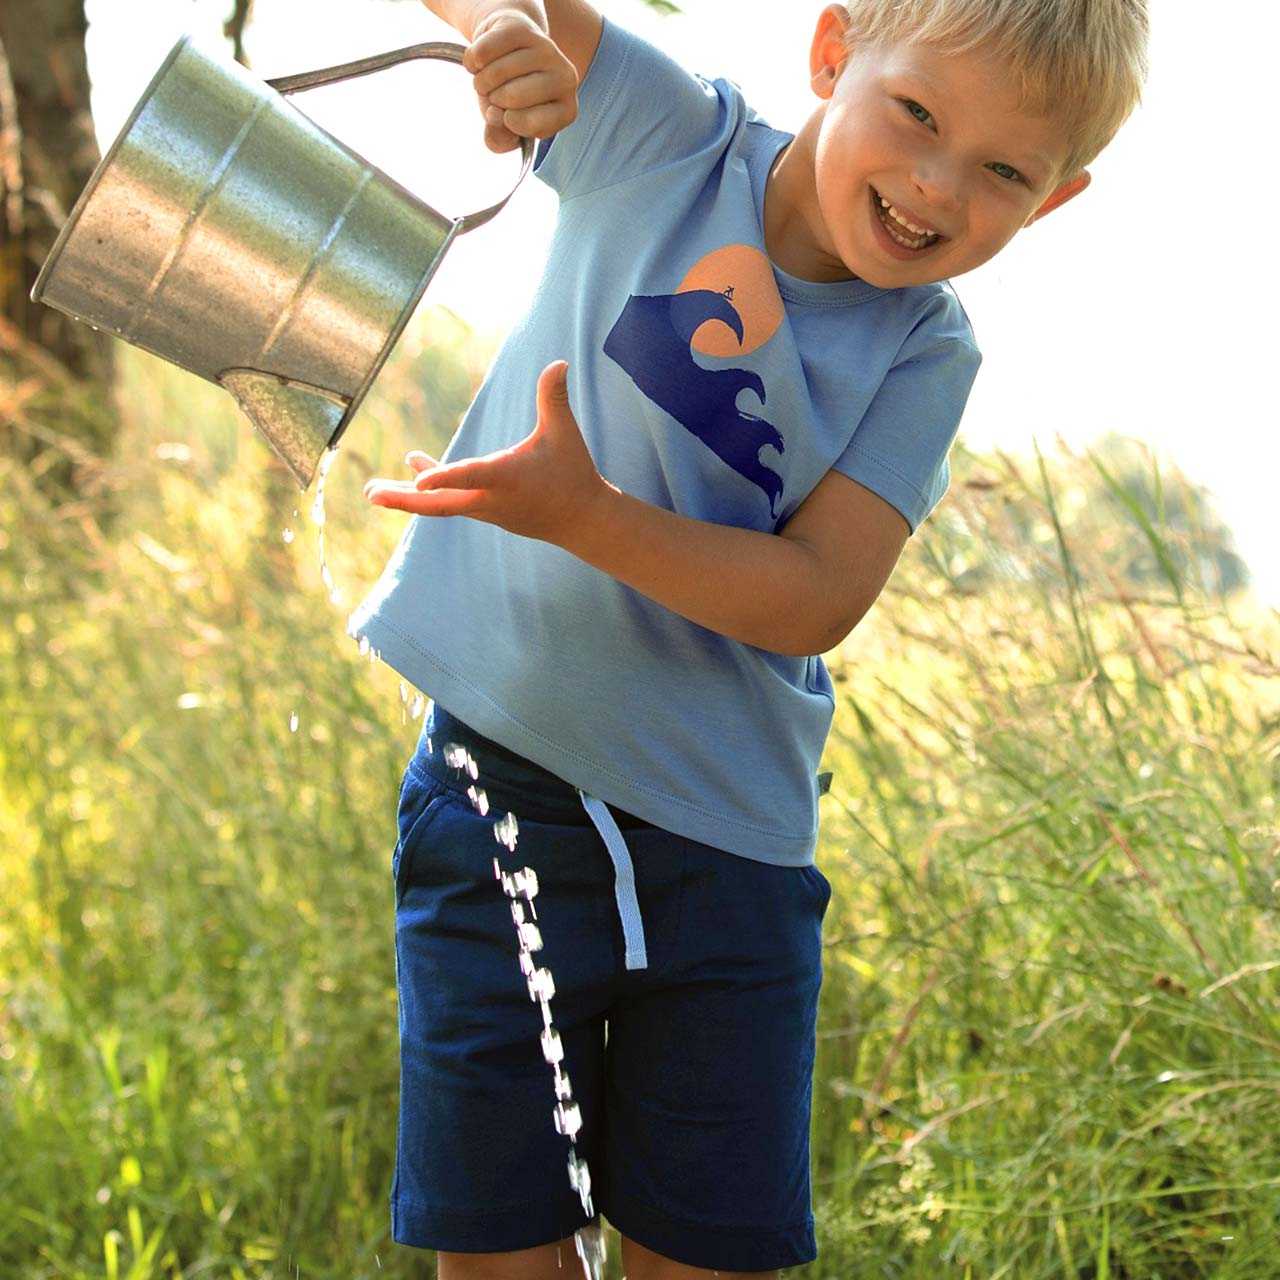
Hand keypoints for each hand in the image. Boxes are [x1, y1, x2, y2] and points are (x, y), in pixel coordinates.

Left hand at [363, 361, 611, 546]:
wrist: (581, 521)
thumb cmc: (573, 473)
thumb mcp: (565, 433)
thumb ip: (554, 398)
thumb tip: (557, 362)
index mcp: (509, 477)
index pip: (472, 476)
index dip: (445, 476)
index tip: (418, 482)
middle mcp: (490, 497)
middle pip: (441, 503)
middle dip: (404, 500)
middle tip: (371, 494)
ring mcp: (484, 508)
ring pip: (440, 504)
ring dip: (406, 498)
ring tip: (372, 491)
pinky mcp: (483, 510)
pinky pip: (449, 500)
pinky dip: (430, 487)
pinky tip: (412, 470)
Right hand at [464, 8, 578, 153]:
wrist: (510, 53)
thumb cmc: (511, 100)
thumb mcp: (506, 130)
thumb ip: (499, 140)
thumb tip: (495, 117)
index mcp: (566, 111)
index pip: (530, 124)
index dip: (508, 123)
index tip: (508, 116)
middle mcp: (566, 79)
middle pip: (512, 97)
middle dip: (492, 100)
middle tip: (497, 95)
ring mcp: (547, 50)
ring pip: (496, 73)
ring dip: (481, 82)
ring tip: (490, 80)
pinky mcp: (523, 29)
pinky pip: (483, 52)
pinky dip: (472, 62)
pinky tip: (483, 62)